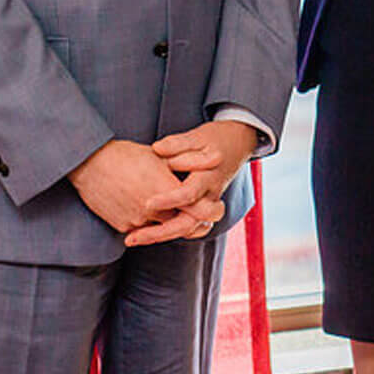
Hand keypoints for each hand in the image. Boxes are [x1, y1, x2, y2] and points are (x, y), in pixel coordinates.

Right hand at [68, 138, 218, 236]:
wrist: (89, 164)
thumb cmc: (127, 155)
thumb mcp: (162, 156)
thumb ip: (193, 161)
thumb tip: (219, 158)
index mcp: (167, 190)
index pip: (199, 211)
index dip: (209, 212)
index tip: (214, 208)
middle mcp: (154, 210)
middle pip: (181, 223)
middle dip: (190, 219)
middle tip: (198, 216)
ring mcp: (137, 221)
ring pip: (160, 228)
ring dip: (165, 220)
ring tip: (166, 206)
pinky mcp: (123, 227)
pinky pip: (140, 229)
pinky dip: (145, 222)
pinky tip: (141, 206)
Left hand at [128, 119, 262, 246]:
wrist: (239, 143)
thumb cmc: (216, 138)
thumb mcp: (198, 136)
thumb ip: (178, 144)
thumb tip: (157, 149)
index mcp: (209, 177)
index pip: (189, 194)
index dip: (168, 200)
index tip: (147, 203)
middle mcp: (210, 196)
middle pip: (189, 223)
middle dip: (161, 232)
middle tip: (134, 237)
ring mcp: (208, 204)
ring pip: (188, 230)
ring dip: (162, 236)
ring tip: (134, 238)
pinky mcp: (202, 207)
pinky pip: (188, 226)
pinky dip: (169, 231)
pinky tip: (146, 232)